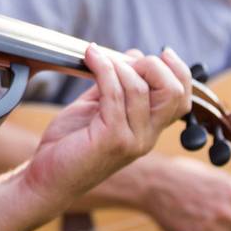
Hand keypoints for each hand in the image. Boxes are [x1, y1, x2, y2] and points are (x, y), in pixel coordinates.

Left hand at [23, 45, 191, 210]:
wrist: (47, 178)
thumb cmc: (70, 142)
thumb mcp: (98, 107)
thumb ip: (116, 85)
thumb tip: (133, 55)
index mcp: (149, 128)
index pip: (182, 97)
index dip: (177, 69)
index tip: (157, 53)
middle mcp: (147, 136)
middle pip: (174, 91)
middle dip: (151, 64)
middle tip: (122, 59)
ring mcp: (132, 140)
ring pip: (140, 88)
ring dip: (117, 64)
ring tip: (95, 56)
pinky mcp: (112, 140)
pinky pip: (114, 94)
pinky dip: (103, 68)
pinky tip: (90, 57)